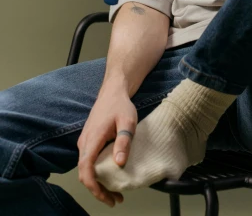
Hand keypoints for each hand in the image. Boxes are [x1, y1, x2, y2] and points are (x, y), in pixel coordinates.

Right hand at [78, 84, 136, 206]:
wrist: (112, 91)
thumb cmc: (120, 105)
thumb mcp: (127, 121)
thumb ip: (123, 141)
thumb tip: (119, 163)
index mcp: (92, 139)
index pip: (85, 169)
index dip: (93, 186)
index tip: (106, 196)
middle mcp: (84, 143)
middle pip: (85, 173)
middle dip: (98, 190)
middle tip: (115, 200)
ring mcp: (85, 143)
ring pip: (86, 169)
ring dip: (98, 183)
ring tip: (115, 193)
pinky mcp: (88, 142)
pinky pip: (89, 162)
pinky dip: (98, 174)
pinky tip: (111, 176)